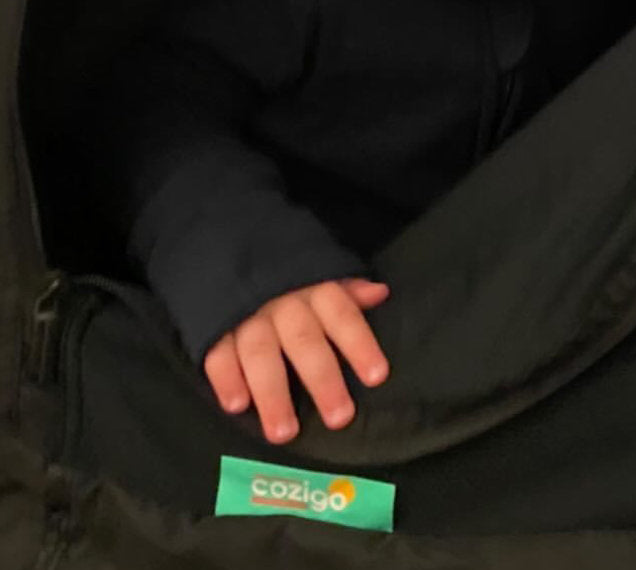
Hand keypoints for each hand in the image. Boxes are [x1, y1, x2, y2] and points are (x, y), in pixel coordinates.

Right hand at [203, 278, 388, 443]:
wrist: (221, 244)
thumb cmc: (284, 271)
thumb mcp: (318, 271)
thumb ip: (347, 289)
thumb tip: (381, 293)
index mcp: (314, 289)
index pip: (342, 316)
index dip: (359, 345)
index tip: (377, 377)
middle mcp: (283, 304)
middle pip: (305, 342)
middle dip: (323, 380)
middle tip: (339, 417)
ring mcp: (246, 316)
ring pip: (261, 355)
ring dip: (272, 394)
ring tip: (284, 432)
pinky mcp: (213, 327)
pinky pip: (217, 355)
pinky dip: (226, 379)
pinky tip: (236, 405)